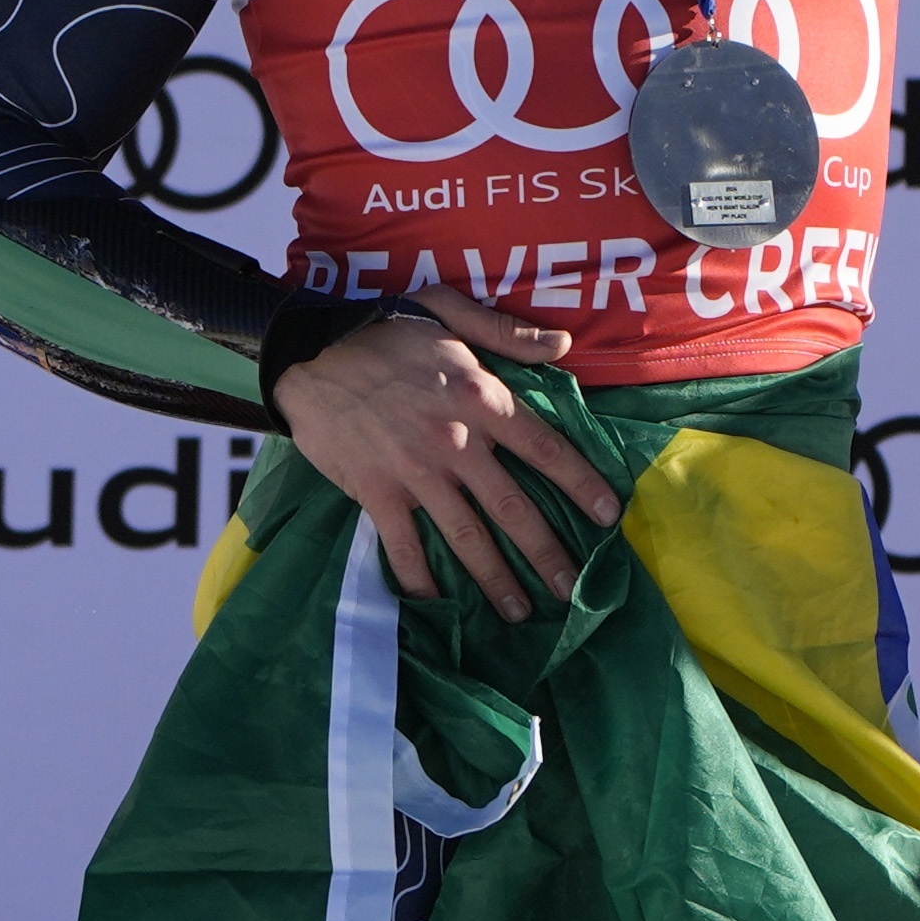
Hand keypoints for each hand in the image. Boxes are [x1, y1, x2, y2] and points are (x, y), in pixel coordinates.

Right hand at [267, 285, 621, 622]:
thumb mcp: (449, 309)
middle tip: (572, 589)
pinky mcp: (376, 493)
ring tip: (519, 611)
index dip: (582, 484)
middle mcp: (457, 443)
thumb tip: (562, 344)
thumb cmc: (383, 325)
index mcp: (481, 398)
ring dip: (496, 580)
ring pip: (467, 538)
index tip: (609, 515)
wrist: (310, 350)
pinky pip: (403, 548)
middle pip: (514, 508)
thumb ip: (507, 332)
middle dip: (547, 554)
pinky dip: (421, 581)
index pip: (546, 449)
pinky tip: (439, 605)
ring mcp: (416, 473)